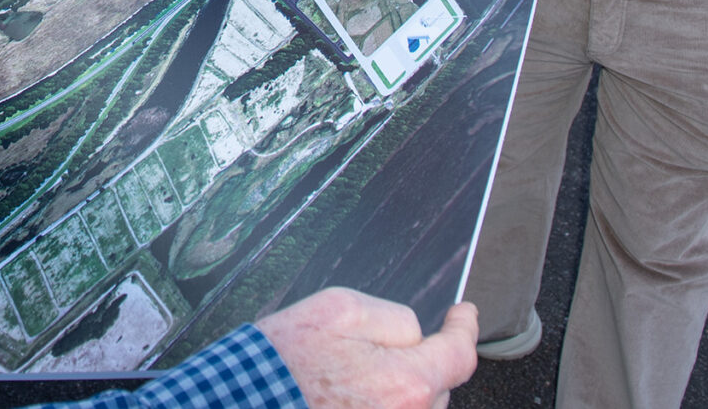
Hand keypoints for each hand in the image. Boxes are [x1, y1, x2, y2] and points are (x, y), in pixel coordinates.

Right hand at [255, 290, 478, 408]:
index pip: (460, 354)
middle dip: (418, 358)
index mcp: (407, 382)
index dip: (464, 328)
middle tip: (370, 348)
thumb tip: (415, 334)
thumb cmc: (284, 360)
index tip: (463, 313)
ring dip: (397, 387)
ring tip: (345, 377)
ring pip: (414, 404)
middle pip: (436, 382)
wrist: (243, 402)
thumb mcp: (339, 309)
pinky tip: (345, 395)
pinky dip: (378, 402)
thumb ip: (393, 316)